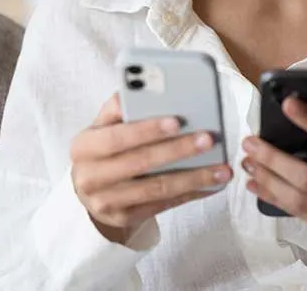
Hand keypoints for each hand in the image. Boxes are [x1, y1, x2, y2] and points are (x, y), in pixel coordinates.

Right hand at [70, 93, 232, 243]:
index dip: (147, 130)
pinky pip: (163, 205)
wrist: (88, 190)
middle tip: (208, 139)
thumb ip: (119, 107)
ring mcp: (106, 202)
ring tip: (222, 169)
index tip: (178, 120)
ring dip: (193, 178)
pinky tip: (212, 185)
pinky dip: (190, 194)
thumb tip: (142, 87)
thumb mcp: (102, 126)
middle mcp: (90, 177)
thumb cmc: (103, 148)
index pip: (117, 137)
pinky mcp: (124, 219)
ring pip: (156, 189)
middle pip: (140, 163)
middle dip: (178, 151)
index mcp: (84, 146)